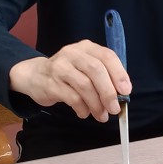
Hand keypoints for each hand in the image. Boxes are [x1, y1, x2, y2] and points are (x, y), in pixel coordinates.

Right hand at [9, 40, 131, 121]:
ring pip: (84, 85)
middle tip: (114, 109)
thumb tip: (121, 95)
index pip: (107, 56)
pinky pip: (72, 98)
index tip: (126, 91)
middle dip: (108, 92)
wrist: (36, 75)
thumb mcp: (85, 68)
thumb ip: (103, 76)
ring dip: (96, 104)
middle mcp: (73, 54)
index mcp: (86, 47)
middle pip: (96, 70)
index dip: (119, 74)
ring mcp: (60, 67)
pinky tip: (85, 113)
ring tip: (101, 115)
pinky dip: (82, 108)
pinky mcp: (51, 83)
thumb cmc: (68, 74)